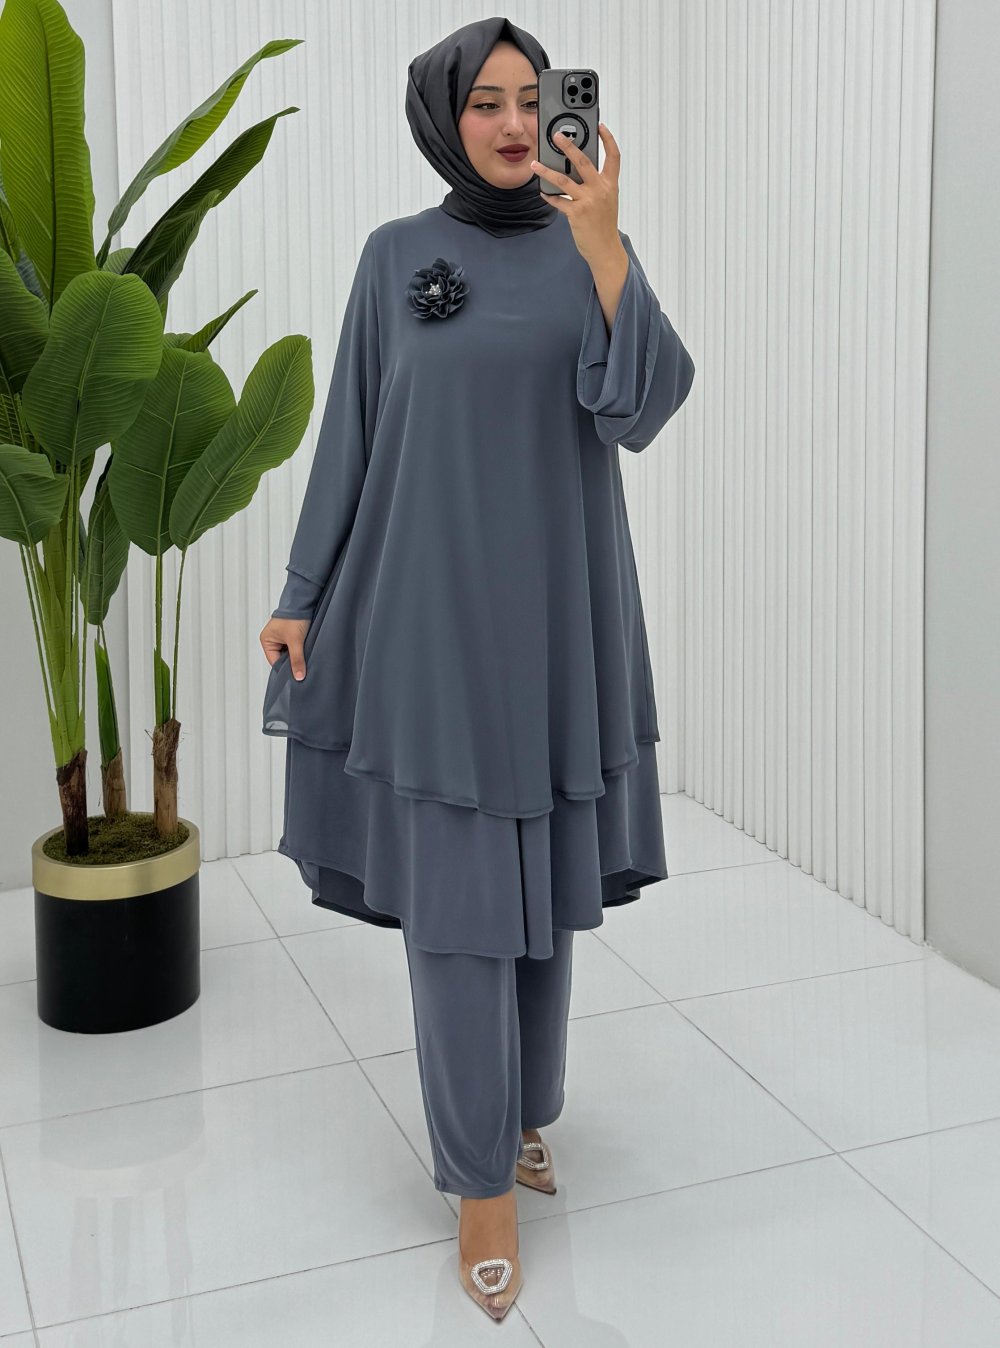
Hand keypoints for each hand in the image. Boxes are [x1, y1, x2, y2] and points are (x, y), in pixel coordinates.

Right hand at [260, 616, 310, 680]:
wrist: (304, 601)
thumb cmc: (294, 617)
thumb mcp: (295, 641)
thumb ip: (297, 660)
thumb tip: (298, 677)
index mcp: (266, 640)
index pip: (274, 662)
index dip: (285, 669)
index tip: (296, 675)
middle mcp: (272, 639)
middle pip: (282, 658)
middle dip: (291, 662)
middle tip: (302, 668)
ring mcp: (281, 636)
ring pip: (289, 653)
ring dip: (296, 655)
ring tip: (304, 657)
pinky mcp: (291, 634)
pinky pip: (294, 647)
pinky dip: (299, 650)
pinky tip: (306, 651)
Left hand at [530, 122, 620, 262]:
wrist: (605, 249)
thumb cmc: (604, 225)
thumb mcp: (607, 200)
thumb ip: (597, 184)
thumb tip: (577, 172)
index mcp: (610, 184)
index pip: (613, 156)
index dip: (607, 139)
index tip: (600, 126)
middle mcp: (600, 189)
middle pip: (583, 161)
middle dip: (568, 146)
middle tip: (557, 136)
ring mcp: (588, 201)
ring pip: (564, 180)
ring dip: (546, 171)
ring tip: (535, 165)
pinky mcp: (576, 213)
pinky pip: (558, 201)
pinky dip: (549, 196)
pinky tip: (543, 192)